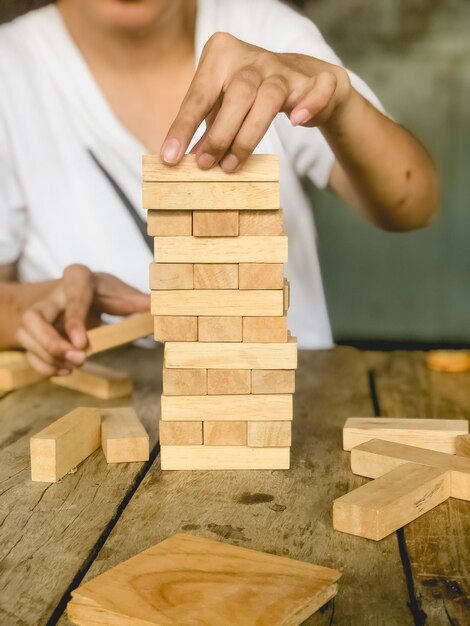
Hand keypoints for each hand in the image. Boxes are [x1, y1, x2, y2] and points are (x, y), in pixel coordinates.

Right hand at [16, 264, 149, 375]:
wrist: (74, 294)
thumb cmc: (101, 293)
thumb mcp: (119, 293)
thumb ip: (136, 301)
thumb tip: (157, 306)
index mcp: (77, 278)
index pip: (72, 298)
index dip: (74, 321)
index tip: (82, 344)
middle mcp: (52, 295)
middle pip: (36, 318)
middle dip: (52, 344)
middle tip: (78, 360)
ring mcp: (37, 313)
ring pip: (28, 335)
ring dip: (49, 357)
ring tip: (74, 366)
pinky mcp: (31, 332)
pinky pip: (28, 351)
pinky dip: (44, 365)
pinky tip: (64, 370)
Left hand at [160, 32, 350, 171]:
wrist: (297, 78)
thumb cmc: (246, 97)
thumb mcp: (219, 107)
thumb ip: (205, 129)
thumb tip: (186, 162)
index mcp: (221, 56)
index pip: (199, 94)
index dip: (183, 128)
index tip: (170, 158)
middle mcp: (252, 58)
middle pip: (238, 94)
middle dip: (220, 135)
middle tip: (206, 165)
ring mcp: (283, 68)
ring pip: (270, 97)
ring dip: (250, 135)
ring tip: (232, 165)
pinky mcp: (311, 80)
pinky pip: (317, 88)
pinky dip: (310, 104)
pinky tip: (298, 121)